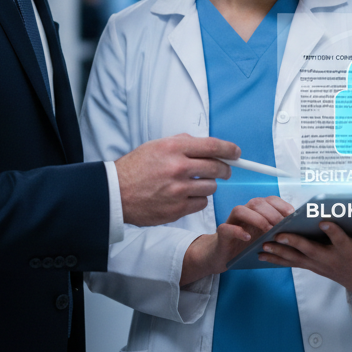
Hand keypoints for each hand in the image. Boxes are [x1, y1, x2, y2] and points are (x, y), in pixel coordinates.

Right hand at [115, 134, 239, 226]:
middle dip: (224, 169)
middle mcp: (178, 167)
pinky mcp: (177, 209)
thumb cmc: (135, 168)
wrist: (115, 193)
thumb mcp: (155, 146)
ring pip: (211, 187)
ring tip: (194, 184)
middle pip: (217, 167)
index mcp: (173, 148)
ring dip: (208, 185)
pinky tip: (186, 196)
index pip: (212, 146)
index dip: (229, 149)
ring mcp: (178, 190)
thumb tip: (206, 146)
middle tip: (223, 170)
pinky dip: (198, 200)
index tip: (236, 153)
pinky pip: (201, 203)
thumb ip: (181, 143)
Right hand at [180, 196, 293, 285]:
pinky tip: (248, 237)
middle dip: (271, 213)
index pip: (270, 200)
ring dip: (257, 219)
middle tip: (281, 226)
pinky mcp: (222, 233)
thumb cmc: (248, 246)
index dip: (281, 204)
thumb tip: (297, 230)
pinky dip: (238, 231)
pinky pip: (227, 228)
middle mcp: (244, 212)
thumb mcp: (266, 238)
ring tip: (267, 230)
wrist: (225, 256)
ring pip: (240, 210)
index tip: (291, 214)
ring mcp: (231, 221)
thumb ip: (278, 231)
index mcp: (257, 211)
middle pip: (256, 203)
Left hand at [258, 219, 351, 295]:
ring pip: (296, 258)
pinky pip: (292, 263)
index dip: (333, 231)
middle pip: (311, 250)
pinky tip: (262, 254)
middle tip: (280, 235)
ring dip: (279, 252)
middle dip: (295, 243)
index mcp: (348, 251)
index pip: (340, 240)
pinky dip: (277, 259)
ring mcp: (319, 265)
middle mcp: (331, 259)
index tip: (324, 222)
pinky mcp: (312, 267)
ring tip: (263, 246)